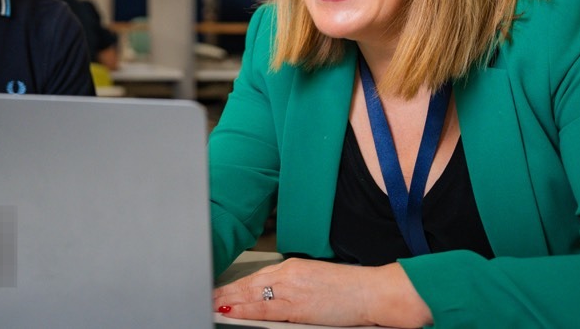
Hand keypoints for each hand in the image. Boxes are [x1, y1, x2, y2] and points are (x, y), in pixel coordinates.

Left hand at [213, 258, 430, 326]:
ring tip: (212, 306)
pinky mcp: (297, 306)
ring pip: (252, 296)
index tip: (222, 291)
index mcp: (292, 266)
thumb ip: (292, 285)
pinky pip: (264, 309)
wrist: (371, 291)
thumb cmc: (349, 289)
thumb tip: (272, 295)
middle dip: (227, 293)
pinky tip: (231, 313)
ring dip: (229, 302)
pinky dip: (245, 311)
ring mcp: (291, 289)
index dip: (236, 286)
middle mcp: (288, 274)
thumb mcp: (314, 279)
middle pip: (249, 284)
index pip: (256, 276)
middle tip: (208, 298)